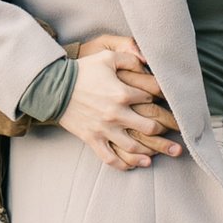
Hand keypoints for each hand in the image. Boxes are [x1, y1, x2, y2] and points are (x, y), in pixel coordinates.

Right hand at [62, 32, 180, 169]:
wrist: (53, 88)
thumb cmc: (81, 71)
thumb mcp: (106, 57)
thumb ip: (129, 57)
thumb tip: (146, 61)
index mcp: (122, 93)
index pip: (151, 98)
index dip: (158, 97)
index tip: (163, 100)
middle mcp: (116, 114)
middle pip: (149, 127)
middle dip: (162, 130)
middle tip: (168, 132)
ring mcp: (104, 129)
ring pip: (133, 146)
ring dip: (148, 152)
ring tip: (156, 155)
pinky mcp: (92, 139)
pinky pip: (110, 158)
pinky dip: (123, 164)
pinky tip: (134, 165)